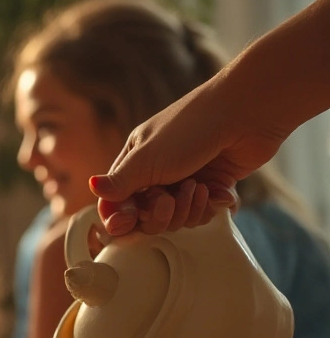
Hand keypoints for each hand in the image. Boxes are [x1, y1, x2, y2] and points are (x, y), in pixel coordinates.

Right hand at [89, 80, 280, 235]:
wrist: (247, 113)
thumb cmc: (192, 128)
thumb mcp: (148, 158)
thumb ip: (119, 182)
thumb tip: (91, 186)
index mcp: (135, 161)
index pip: (116, 201)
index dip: (120, 218)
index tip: (128, 223)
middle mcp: (158, 172)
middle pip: (146, 216)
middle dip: (160, 214)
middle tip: (172, 198)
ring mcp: (186, 180)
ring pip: (177, 218)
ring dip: (188, 209)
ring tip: (199, 188)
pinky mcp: (213, 185)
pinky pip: (203, 213)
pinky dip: (210, 206)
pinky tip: (217, 190)